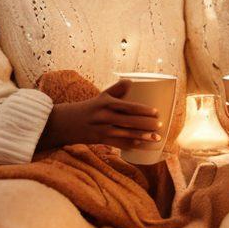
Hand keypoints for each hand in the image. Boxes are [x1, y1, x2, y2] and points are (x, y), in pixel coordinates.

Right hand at [40, 79, 161, 149]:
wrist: (67, 122)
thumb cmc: (90, 107)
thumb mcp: (102, 96)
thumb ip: (117, 89)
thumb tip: (132, 82)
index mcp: (107, 103)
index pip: (128, 106)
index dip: (143, 110)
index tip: (156, 112)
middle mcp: (105, 116)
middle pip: (130, 122)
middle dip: (147, 124)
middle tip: (161, 125)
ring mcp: (103, 129)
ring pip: (126, 134)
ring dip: (143, 136)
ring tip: (157, 137)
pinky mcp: (101, 140)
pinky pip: (119, 144)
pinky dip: (132, 145)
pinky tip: (142, 146)